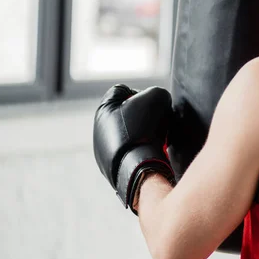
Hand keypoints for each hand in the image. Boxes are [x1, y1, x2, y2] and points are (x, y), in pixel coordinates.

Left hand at [93, 84, 174, 214]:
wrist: (139, 167)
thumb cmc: (145, 129)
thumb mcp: (157, 97)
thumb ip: (158, 92)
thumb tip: (159, 102)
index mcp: (104, 109)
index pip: (123, 90)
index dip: (140, 93)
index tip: (152, 104)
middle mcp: (99, 129)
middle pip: (126, 113)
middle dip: (143, 115)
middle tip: (157, 121)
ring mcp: (103, 150)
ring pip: (128, 133)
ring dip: (143, 134)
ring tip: (156, 139)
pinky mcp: (112, 168)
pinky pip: (130, 152)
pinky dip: (141, 150)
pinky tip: (151, 153)